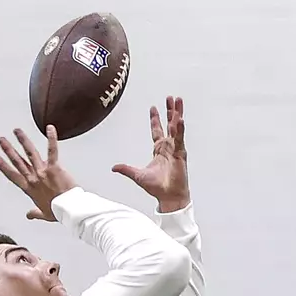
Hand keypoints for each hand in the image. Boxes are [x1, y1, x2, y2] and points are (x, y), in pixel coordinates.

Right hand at [0, 126, 77, 221]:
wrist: (68, 209)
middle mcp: (33, 178)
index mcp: (30, 189)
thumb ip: (34, 213)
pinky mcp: (54, 167)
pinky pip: (52, 150)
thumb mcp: (43, 214)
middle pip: (18, 161)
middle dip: (8, 149)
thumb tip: (29, 215)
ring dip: (23, 140)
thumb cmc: (57, 212)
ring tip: (16, 131)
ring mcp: (43, 172)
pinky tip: (50, 127)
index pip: (13, 176)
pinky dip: (51, 138)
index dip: (4, 167)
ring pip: (30, 153)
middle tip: (1, 140)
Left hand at [112, 96, 189, 213]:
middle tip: (171, 98)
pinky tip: (180, 120)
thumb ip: (126, 169)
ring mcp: (176, 150)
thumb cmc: (157, 188)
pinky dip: (180, 130)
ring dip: (178, 114)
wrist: (168, 197)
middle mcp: (168, 147)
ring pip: (177, 128)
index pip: (157, 131)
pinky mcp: (181, 154)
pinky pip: (180, 139)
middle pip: (170, 124)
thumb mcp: (138, 176)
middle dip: (170, 111)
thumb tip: (114, 167)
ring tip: (179, 101)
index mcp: (159, 150)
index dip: (155, 119)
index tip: (153, 107)